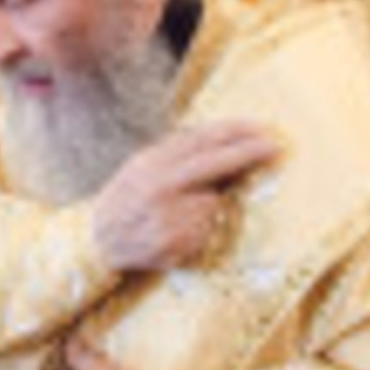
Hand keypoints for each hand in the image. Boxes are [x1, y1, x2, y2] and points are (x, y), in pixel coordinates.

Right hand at [91, 120, 277, 272]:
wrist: (95, 239)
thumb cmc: (125, 201)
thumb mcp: (142, 167)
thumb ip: (176, 155)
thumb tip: (222, 141)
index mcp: (150, 161)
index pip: (197, 140)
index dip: (231, 131)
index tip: (260, 127)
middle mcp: (156, 184)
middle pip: (210, 163)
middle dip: (244, 153)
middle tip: (273, 146)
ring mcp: (164, 214)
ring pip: (211, 202)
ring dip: (209, 206)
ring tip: (179, 213)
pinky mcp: (171, 241)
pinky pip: (202, 231)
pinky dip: (198, 231)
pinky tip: (175, 232)